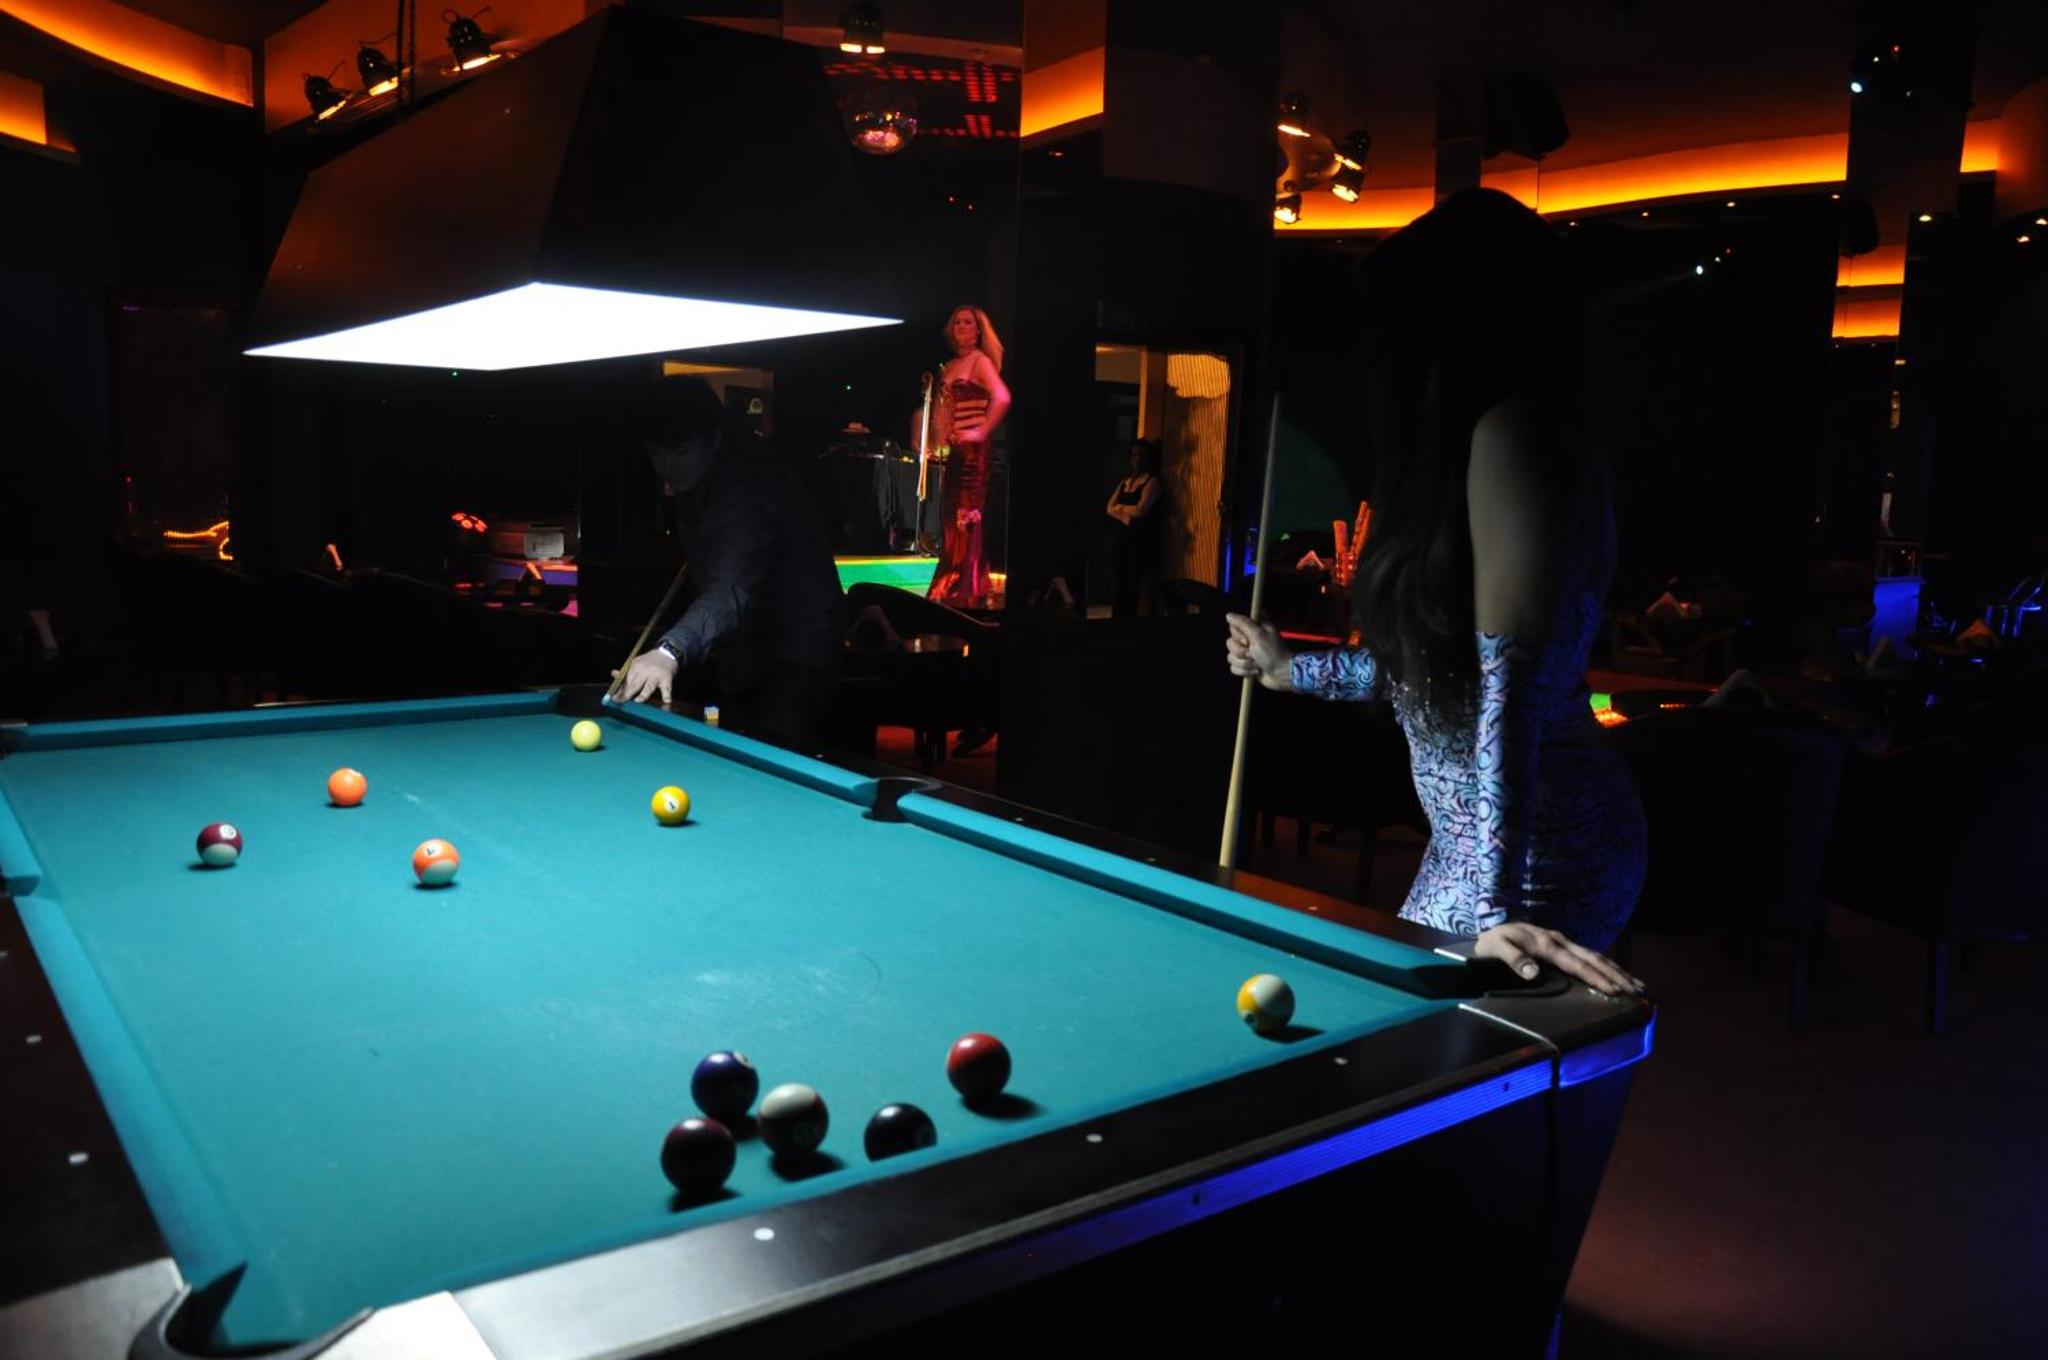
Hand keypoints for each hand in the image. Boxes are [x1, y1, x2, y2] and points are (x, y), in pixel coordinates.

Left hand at [616, 649, 677, 705]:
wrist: (666, 653)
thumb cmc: (650, 661)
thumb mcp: (636, 663)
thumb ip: (625, 671)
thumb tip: (613, 674)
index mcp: (636, 667)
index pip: (626, 680)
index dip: (620, 691)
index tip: (615, 699)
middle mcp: (645, 670)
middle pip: (634, 684)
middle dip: (626, 694)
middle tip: (621, 702)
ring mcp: (656, 675)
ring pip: (648, 687)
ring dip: (643, 695)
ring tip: (637, 700)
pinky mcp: (666, 679)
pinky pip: (667, 689)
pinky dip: (667, 696)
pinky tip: (666, 702)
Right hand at [1224, 613, 1292, 691]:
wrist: (1282, 674)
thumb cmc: (1273, 653)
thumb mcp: (1259, 635)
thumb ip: (1243, 624)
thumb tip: (1228, 615)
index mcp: (1253, 629)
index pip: (1234, 627)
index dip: (1238, 635)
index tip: (1247, 640)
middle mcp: (1249, 639)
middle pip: (1230, 643)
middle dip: (1241, 652)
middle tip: (1254, 654)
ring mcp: (1247, 654)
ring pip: (1231, 657)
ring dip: (1245, 663)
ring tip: (1257, 665)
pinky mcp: (1246, 666)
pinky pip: (1234, 668)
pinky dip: (1245, 672)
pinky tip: (1256, 672)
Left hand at [1474, 922, 1644, 996]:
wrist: (1491, 931)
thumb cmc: (1493, 943)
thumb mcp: (1495, 948)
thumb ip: (1513, 959)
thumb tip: (1533, 972)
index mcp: (1547, 944)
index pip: (1577, 964)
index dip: (1596, 978)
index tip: (1614, 991)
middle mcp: (1559, 940)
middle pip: (1594, 958)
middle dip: (1616, 975)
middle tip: (1637, 991)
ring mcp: (1563, 942)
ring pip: (1596, 956)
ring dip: (1617, 970)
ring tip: (1638, 985)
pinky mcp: (1562, 945)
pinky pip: (1589, 956)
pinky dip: (1606, 966)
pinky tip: (1618, 975)